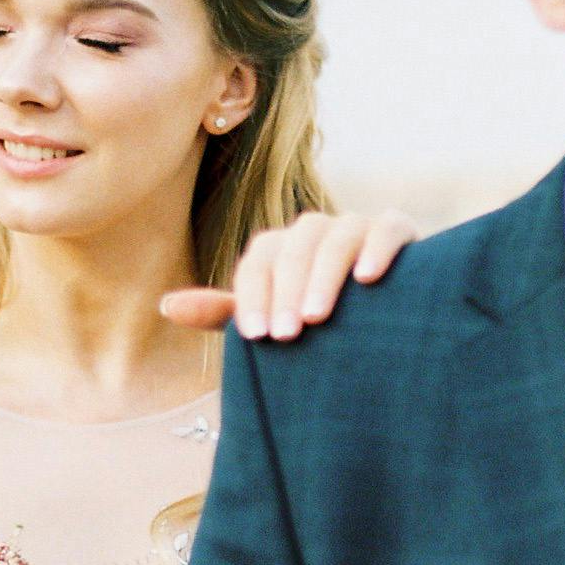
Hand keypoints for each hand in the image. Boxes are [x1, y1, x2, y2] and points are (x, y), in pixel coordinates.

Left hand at [160, 208, 418, 340]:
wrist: (388, 327)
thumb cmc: (321, 328)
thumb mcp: (273, 322)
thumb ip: (227, 314)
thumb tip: (166, 306)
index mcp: (281, 250)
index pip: (257, 262)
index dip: (252, 296)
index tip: (255, 336)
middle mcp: (315, 232)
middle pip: (293, 248)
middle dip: (285, 291)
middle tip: (287, 334)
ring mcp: (357, 227)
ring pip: (335, 236)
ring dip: (323, 274)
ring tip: (317, 315)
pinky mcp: (398, 230)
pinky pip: (386, 228)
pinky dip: (377, 248)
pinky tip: (368, 279)